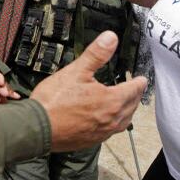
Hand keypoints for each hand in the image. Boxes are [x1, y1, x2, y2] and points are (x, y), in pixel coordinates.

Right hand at [30, 31, 145, 152]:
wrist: (36, 128)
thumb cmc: (54, 101)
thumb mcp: (76, 71)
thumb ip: (96, 54)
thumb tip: (111, 38)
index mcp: (110, 101)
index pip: (133, 90)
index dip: (139, 83)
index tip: (143, 79)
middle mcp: (110, 120)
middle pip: (131, 107)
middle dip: (135, 96)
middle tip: (137, 90)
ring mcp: (101, 133)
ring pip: (122, 122)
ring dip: (127, 111)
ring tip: (127, 105)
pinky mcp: (90, 141)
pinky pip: (110, 132)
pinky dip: (114, 123)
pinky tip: (107, 120)